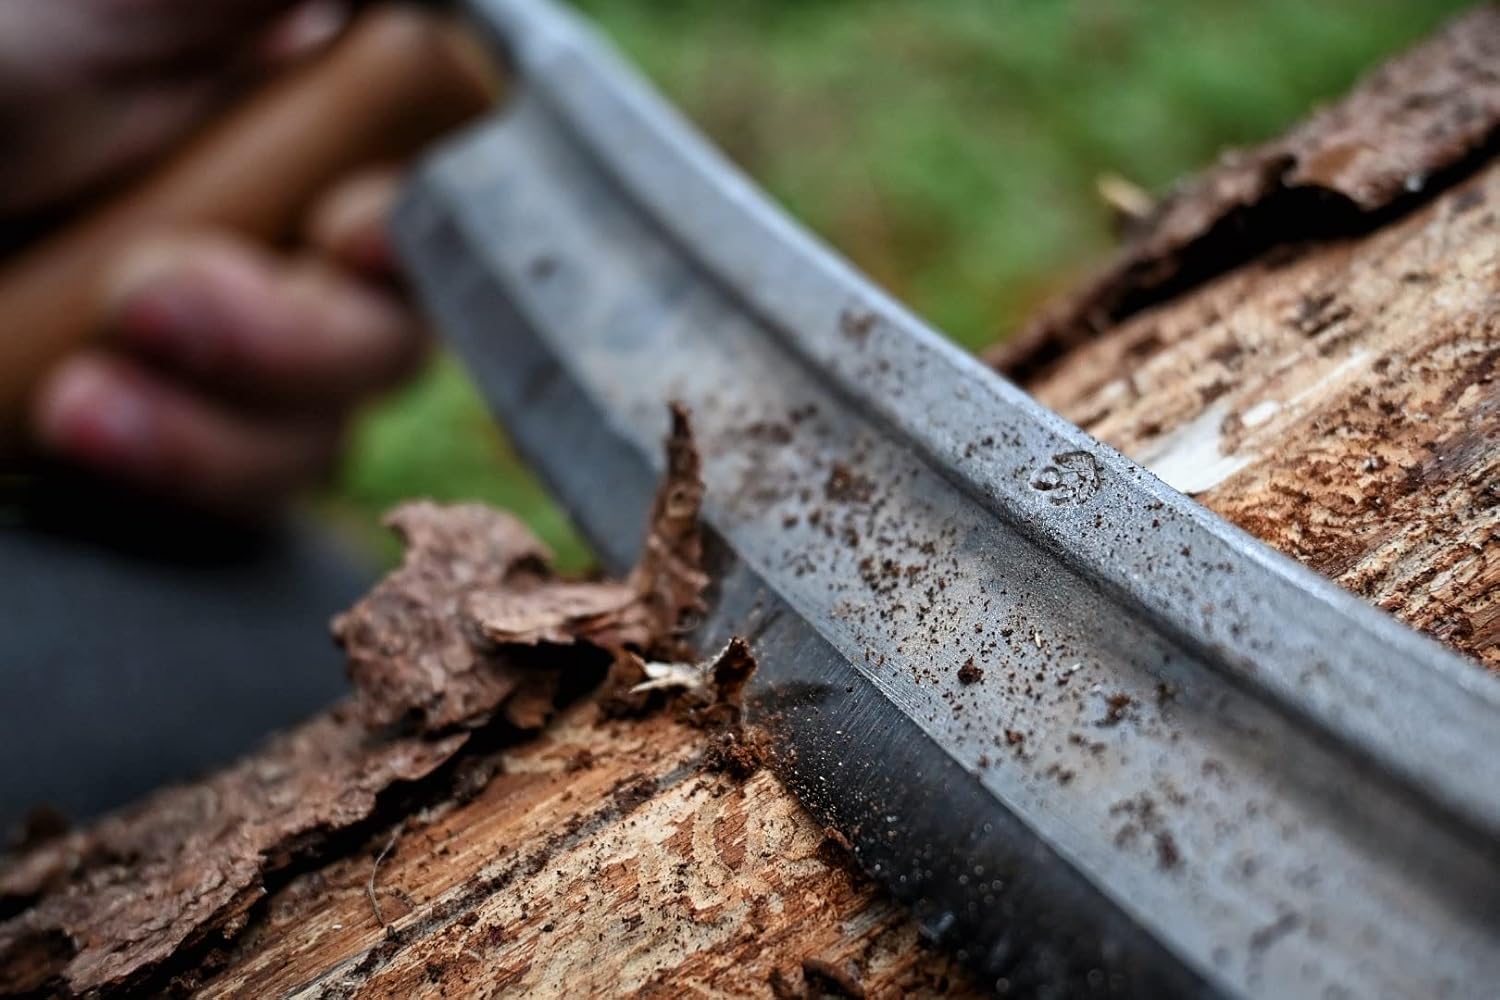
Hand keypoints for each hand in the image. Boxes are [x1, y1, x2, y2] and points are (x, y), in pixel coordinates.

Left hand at [1, 1, 434, 516]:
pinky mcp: (202, 434)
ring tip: (83, 398)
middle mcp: (289, 227)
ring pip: (337, 418)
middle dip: (293, 338)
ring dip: (223, 424)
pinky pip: (261, 485)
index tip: (345, 234)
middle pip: (401, 322)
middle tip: (154, 299)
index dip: (423, 227)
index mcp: (291, 113)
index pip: (435, 184)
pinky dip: (184, 472)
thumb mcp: (86, 15)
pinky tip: (81, 428)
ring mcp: (250, 343)